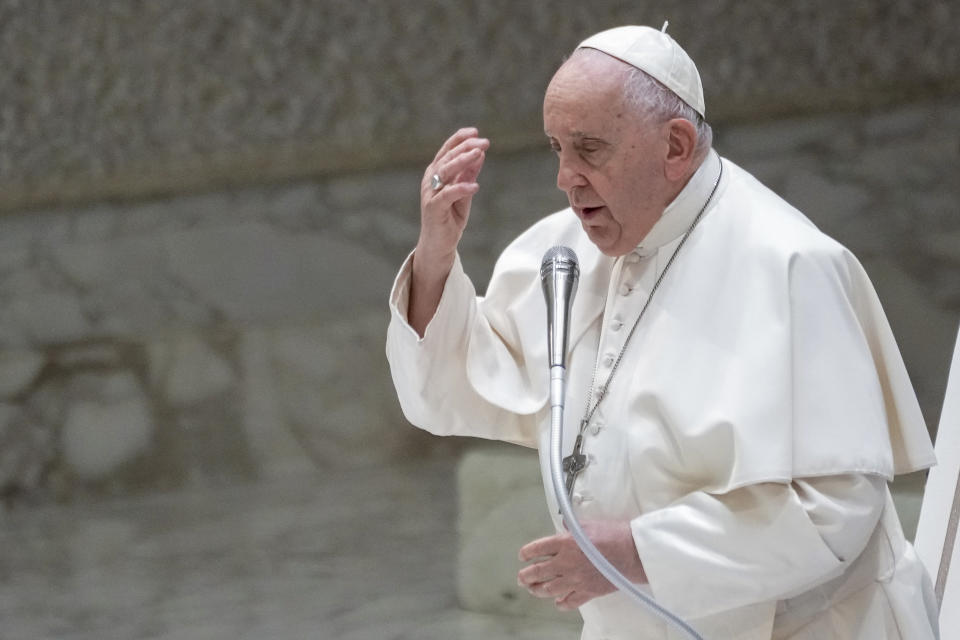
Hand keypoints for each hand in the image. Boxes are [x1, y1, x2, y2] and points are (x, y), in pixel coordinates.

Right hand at [408, 127, 488, 335]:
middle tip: (484, 142)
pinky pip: (447, 195)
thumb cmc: (450, 218)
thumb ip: (469, 174)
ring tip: (479, 154)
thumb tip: (480, 154)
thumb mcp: (464, 193)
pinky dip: (461, 188)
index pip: (446, 150)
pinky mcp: (433, 208)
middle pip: (447, 157)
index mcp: (436, 173)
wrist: (439, 245)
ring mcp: (430, 193)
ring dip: (463, 161)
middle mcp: (430, 180)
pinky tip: (475, 186)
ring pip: (445, 172)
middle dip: (466, 147)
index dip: (459, 139)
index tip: (475, 132)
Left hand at [517, 520, 645, 610]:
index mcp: (565, 543)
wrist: (632, 553)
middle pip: (538, 572)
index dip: (527, 553)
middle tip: (521, 577)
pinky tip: (558, 602)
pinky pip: (570, 602)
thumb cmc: (614, 535)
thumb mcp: (587, 524)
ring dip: (538, 589)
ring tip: (533, 589)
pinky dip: (561, 603)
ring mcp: (576, 579)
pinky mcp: (587, 592)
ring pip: (549, 589)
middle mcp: (566, 563)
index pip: (537, 548)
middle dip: (526, 576)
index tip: (523, 556)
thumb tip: (564, 527)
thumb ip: (571, 528)